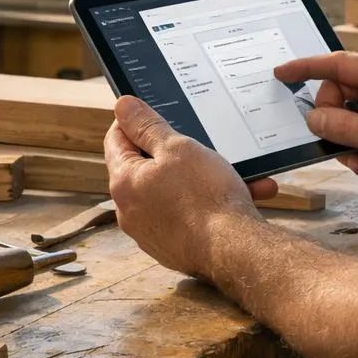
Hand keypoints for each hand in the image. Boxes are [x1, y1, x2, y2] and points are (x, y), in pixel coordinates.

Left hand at [103, 97, 277, 276]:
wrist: (233, 252)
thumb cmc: (205, 198)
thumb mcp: (178, 148)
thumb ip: (147, 126)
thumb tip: (122, 106)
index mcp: (124, 182)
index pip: (116, 139)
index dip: (135, 121)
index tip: (156, 113)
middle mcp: (130, 210)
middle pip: (147, 167)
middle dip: (177, 151)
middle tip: (201, 142)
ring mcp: (152, 231)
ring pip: (174, 191)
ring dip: (203, 177)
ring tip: (234, 171)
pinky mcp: (174, 245)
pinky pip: (189, 214)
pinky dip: (209, 202)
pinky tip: (242, 194)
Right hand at [276, 51, 357, 207]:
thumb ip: (343, 127)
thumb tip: (314, 118)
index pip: (338, 63)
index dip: (306, 67)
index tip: (281, 72)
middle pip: (341, 92)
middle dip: (332, 120)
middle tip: (338, 146)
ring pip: (350, 114)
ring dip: (346, 139)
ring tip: (357, 163)